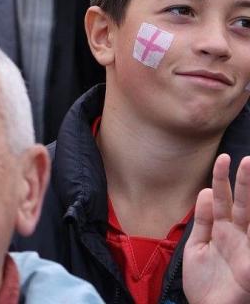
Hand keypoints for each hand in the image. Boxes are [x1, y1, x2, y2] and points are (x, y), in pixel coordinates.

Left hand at [184, 154, 249, 303]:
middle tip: (248, 159)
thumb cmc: (205, 283)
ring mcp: (246, 251)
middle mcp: (239, 237)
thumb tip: (205, 191)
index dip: (222, 179)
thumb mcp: (197, 247)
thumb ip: (202, 220)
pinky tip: (249, 221)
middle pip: (243, 205)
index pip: (223, 199)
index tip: (222, 158)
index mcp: (223, 231)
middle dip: (245, 183)